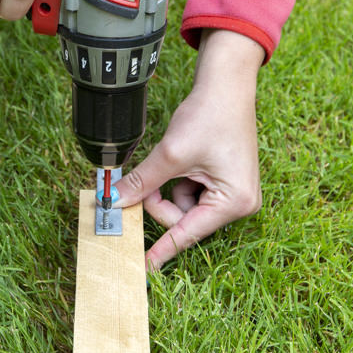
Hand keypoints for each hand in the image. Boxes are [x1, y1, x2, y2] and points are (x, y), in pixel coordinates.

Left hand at [113, 29, 264, 269]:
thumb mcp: (171, 153)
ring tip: (176, 158)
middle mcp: (239, 203)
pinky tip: (185, 157)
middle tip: (153, 177)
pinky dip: (178, 179)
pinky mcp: (224, 182)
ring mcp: (233, 193)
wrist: (226, 84)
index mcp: (234, 202)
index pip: (188, 232)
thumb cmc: (210, 115)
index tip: (143, 269)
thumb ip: (142, 182)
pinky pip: (191, 193)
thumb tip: (113, 201)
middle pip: (184, 219)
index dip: (162, 249)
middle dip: (161, 199)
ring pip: (183, 206)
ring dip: (169, 187)